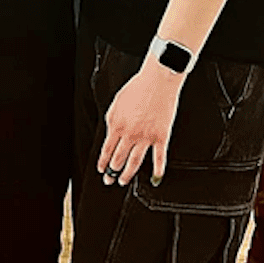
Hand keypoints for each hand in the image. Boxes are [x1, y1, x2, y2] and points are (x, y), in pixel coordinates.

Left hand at [98, 64, 183, 184]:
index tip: (102, 169)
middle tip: (110, 180)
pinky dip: (157, 170)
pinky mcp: (161, 137)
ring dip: (127, 174)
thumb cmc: (138, 88)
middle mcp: (130, 134)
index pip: (106, 149)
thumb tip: (111, 133)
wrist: (157, 81)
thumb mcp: (116, 103)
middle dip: (112, 172)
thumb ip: (112, 120)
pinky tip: (156, 178)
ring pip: (134, 162)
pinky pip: (159, 158)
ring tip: (123, 181)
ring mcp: (146, 137)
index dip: (103, 162)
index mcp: (117, 125)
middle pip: (118, 159)